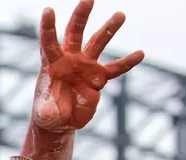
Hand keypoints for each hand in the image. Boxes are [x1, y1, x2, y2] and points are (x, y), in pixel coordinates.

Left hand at [33, 0, 143, 131]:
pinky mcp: (98, 78)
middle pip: (75, 33)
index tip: (48, 10)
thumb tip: (49, 113)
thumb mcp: (45, 116)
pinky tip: (140, 53)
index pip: (49, 42)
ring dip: (109, 29)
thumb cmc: (47, 114)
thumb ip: (46, 112)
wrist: (60, 121)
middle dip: (81, 16)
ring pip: (98, 43)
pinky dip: (127, 62)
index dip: (48, 27)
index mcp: (52, 64)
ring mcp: (85, 66)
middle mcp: (69, 60)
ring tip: (120, 14)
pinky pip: (116, 68)